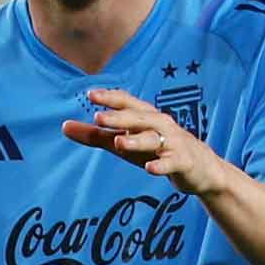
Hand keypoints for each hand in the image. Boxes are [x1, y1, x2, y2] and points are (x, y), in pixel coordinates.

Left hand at [62, 89, 223, 196]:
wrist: (201, 170)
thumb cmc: (158, 150)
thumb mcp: (125, 143)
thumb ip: (95, 136)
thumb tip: (63, 126)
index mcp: (146, 116)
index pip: (127, 102)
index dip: (110, 98)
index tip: (90, 94)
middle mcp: (160, 125)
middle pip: (138, 118)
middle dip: (119, 117)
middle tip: (98, 117)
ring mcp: (173, 143)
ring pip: (153, 139)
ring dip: (136, 140)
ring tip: (118, 143)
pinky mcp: (183, 162)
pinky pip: (171, 162)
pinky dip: (161, 165)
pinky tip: (150, 168)